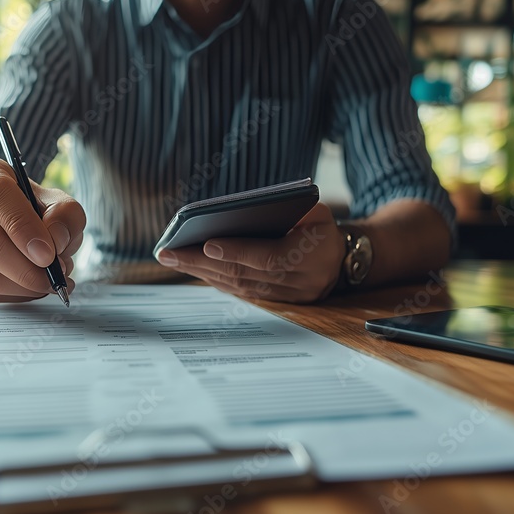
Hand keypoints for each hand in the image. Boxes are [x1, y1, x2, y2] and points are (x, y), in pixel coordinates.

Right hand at [0, 157, 85, 302]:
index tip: (48, 254)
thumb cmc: (29, 208)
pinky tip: (31, 286)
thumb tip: (56, 241)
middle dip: (25, 266)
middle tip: (54, 276)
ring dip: (22, 285)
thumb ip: (65, 215)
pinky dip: (13, 294)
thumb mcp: (56, 201)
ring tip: (47, 282)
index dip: (22, 226)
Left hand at [155, 203, 345, 302]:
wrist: (344, 259)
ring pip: (239, 286)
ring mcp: (289, 297)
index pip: (271, 257)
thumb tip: (236, 215)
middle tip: (168, 253)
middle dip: (203, 263)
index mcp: (314, 254)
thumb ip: (284, 212)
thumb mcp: (314, 210)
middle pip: (246, 275)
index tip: (207, 243)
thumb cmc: (322, 226)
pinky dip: (215, 280)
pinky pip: (241, 292)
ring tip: (172, 259)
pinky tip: (192, 268)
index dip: (238, 252)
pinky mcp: (277, 303)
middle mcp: (301, 281)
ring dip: (202, 273)